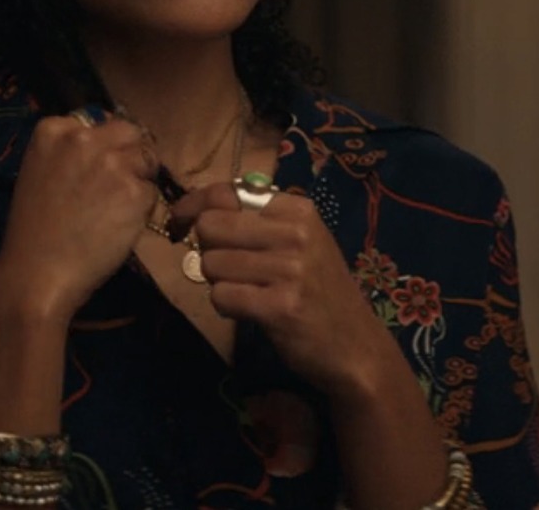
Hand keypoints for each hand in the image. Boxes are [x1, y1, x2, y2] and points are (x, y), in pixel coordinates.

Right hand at [0, 110, 157, 321]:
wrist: (37, 274)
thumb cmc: (33, 232)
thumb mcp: (40, 173)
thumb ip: (70, 154)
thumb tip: (107, 148)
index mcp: (53, 129)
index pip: (100, 121)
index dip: (107, 146)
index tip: (100, 168)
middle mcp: (84, 138)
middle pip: (129, 132)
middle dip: (130, 155)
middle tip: (120, 185)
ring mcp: (112, 163)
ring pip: (146, 160)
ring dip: (139, 181)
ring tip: (117, 210)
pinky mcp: (134, 190)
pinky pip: (151, 192)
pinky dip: (142, 210)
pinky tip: (119, 227)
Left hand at [168, 182, 394, 400]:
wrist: (356, 346)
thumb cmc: (320, 292)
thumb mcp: (300, 243)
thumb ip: (258, 222)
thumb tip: (198, 210)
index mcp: (297, 209)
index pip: (225, 192)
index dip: (194, 206)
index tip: (182, 222)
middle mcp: (296, 232)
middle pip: (211, 226)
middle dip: (209, 250)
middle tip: (230, 270)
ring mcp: (290, 269)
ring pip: (211, 262)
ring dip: (219, 282)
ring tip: (248, 293)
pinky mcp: (281, 306)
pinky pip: (221, 295)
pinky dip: (226, 307)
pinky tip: (250, 312)